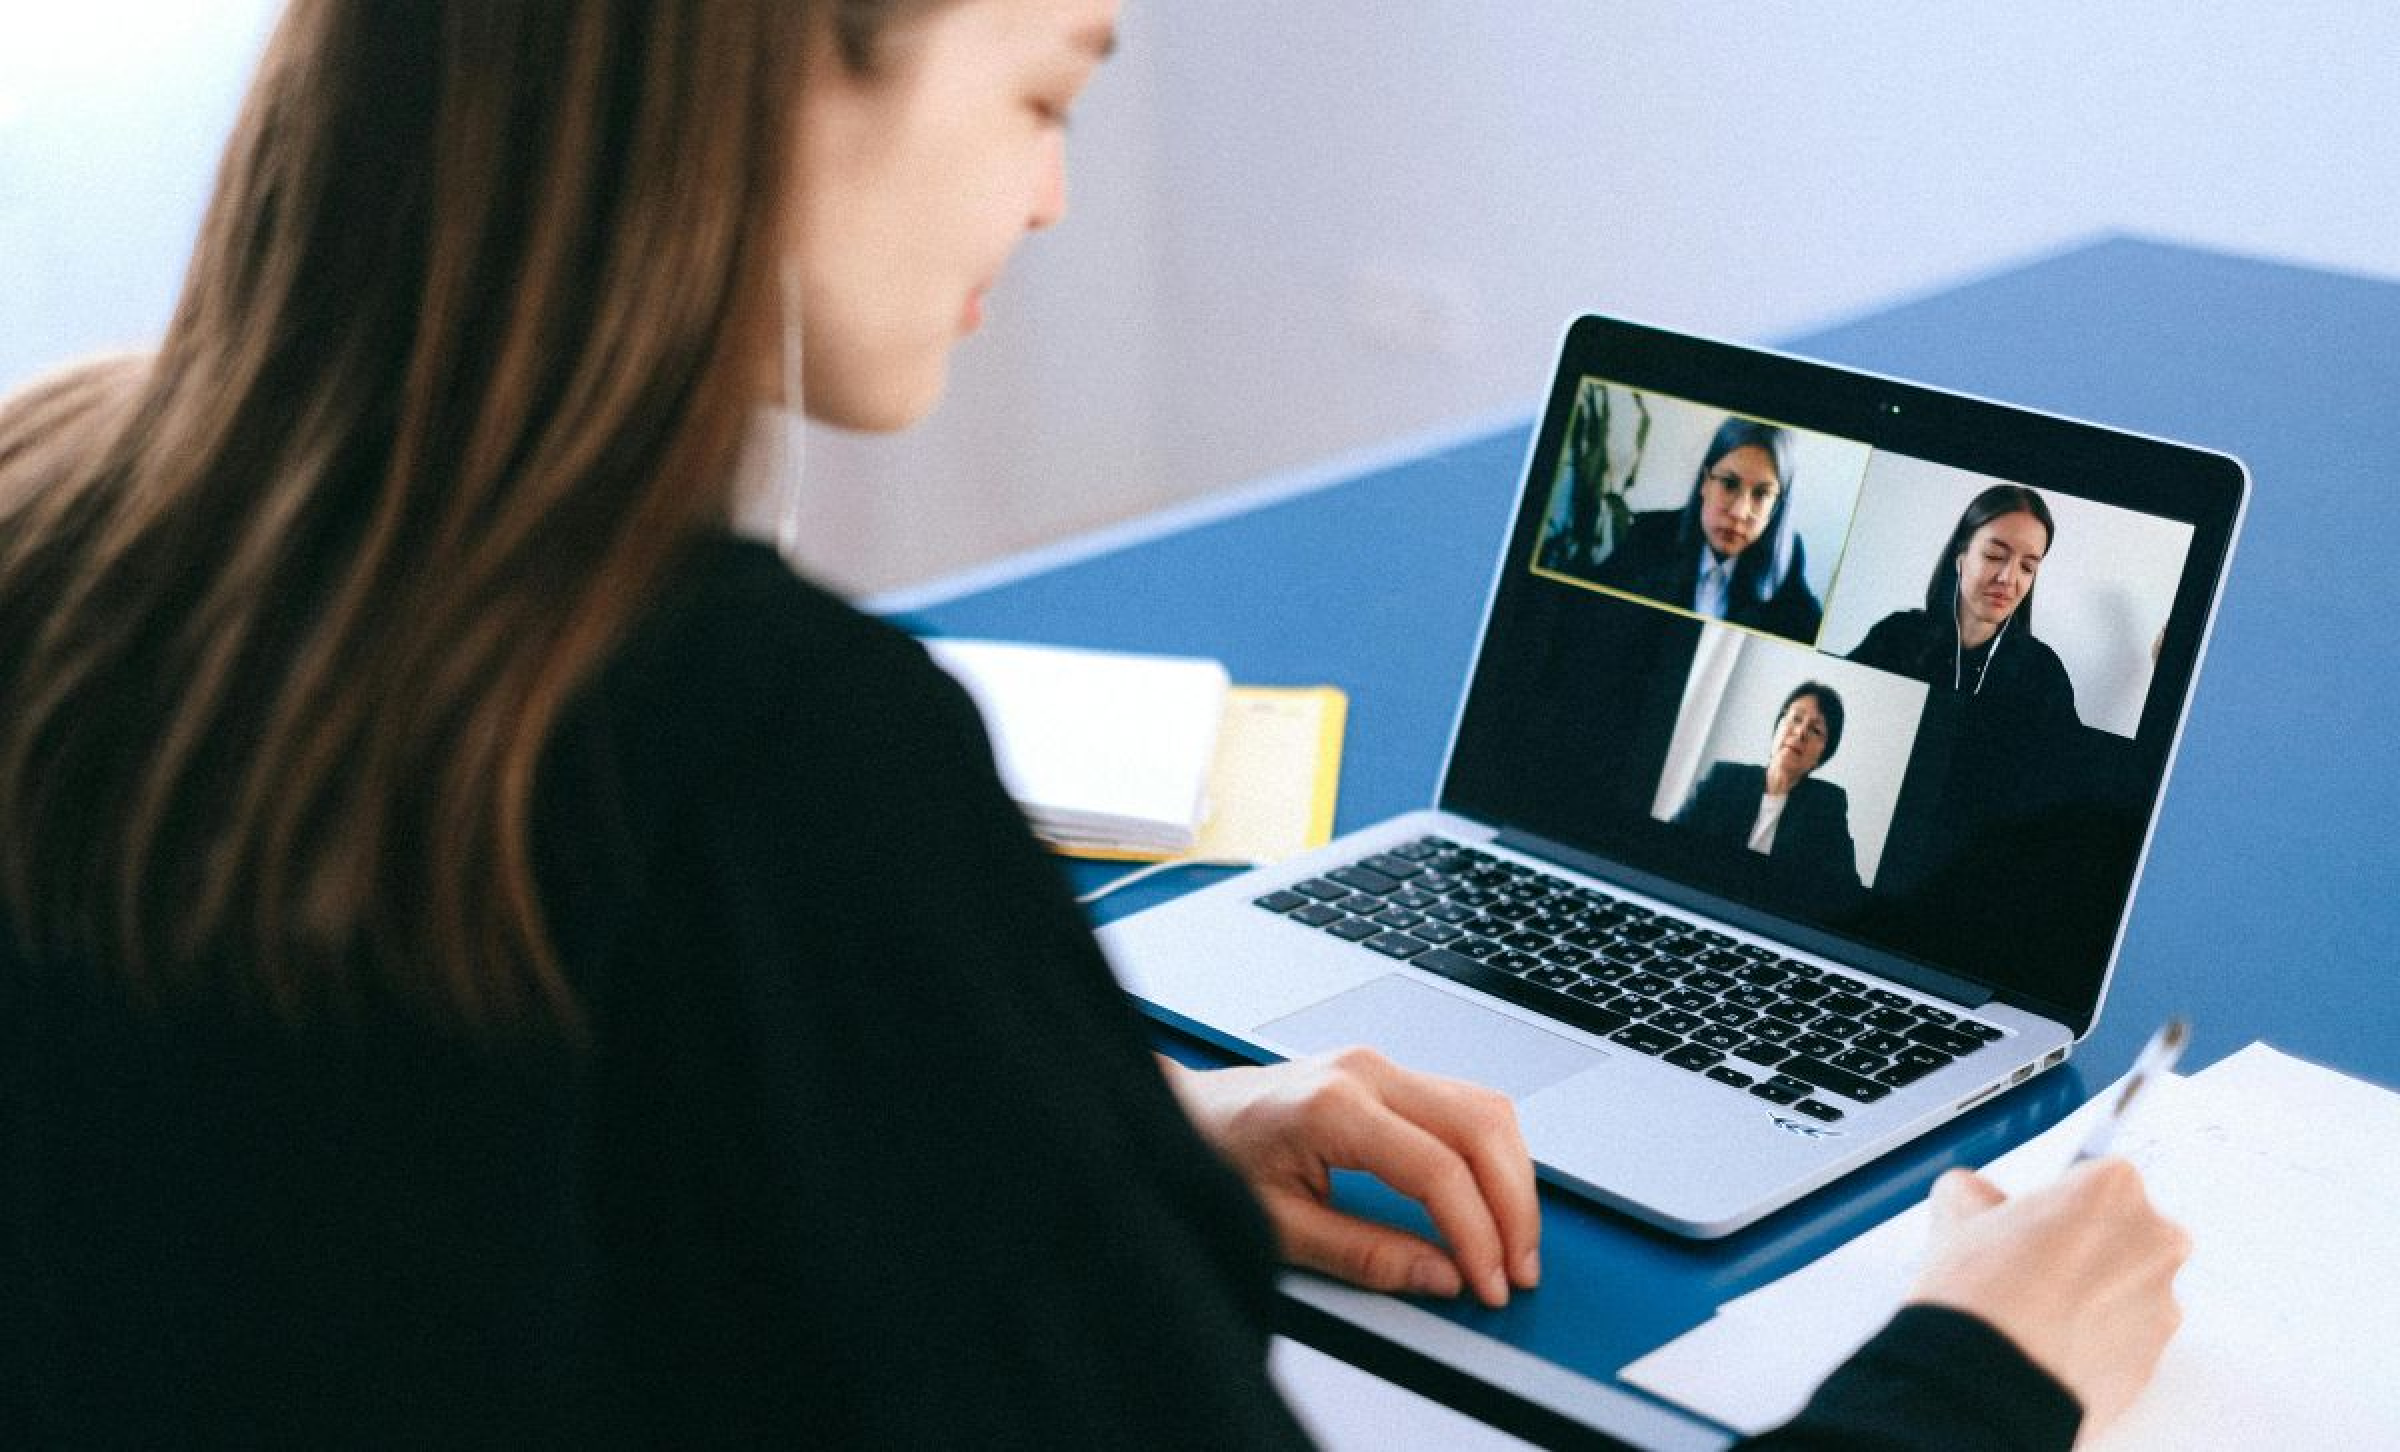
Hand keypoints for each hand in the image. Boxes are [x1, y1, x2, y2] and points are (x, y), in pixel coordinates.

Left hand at [1159, 1048, 1539, 1307]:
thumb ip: (1367, 1255)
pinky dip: (1492, 1154)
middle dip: (1513, 1207)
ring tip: (1513, 1244)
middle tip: (1519, 1271)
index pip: (1438, 1170)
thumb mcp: (1281, 1227)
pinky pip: (1465, 1104)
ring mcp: (1379, 1065)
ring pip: (1485, 1109)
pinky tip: (1493, 1199)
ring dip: (1512, 1178)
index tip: (1489, 1283)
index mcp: (1334, 1106)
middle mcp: (1366, 1072)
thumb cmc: (1215, 1159)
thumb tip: (1442, 1277)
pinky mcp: (1386, 1074)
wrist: (1183, 1114)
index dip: (1477, 1234)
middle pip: (1480, 1129)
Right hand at [1906, 1159, 2190, 1433]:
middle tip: (2032, 1267)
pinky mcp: (2154, 1360)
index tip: (2032, 1224)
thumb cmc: (1982, 1291)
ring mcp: (2162, 1304)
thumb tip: (1975, 1197)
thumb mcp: (1958, 1210)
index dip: (2056, 1204)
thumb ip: (1976, 1192)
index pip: (2093, 1179)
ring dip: (2092, 1295)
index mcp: (2115, 1187)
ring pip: (2126, 1288)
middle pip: (2122, 1231)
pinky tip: (2049, 1344)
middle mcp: (2155, 1240)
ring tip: (2036, 1314)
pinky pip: (2126, 1340)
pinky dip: (2096, 1341)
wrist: (1989, 1379)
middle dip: (2086, 1246)